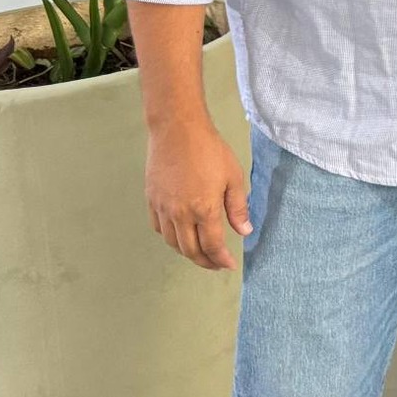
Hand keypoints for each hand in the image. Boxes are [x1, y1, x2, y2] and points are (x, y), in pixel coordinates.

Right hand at [146, 118, 250, 270]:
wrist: (177, 130)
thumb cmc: (209, 151)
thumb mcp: (233, 177)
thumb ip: (238, 208)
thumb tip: (244, 231)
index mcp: (203, 210)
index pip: (212, 246)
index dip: (221, 259)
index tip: (229, 265)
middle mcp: (180, 214)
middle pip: (190, 250)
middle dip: (204, 261)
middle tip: (216, 263)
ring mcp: (163, 208)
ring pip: (172, 242)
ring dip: (186, 251)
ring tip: (200, 251)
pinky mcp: (152, 200)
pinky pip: (159, 228)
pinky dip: (170, 237)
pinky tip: (180, 234)